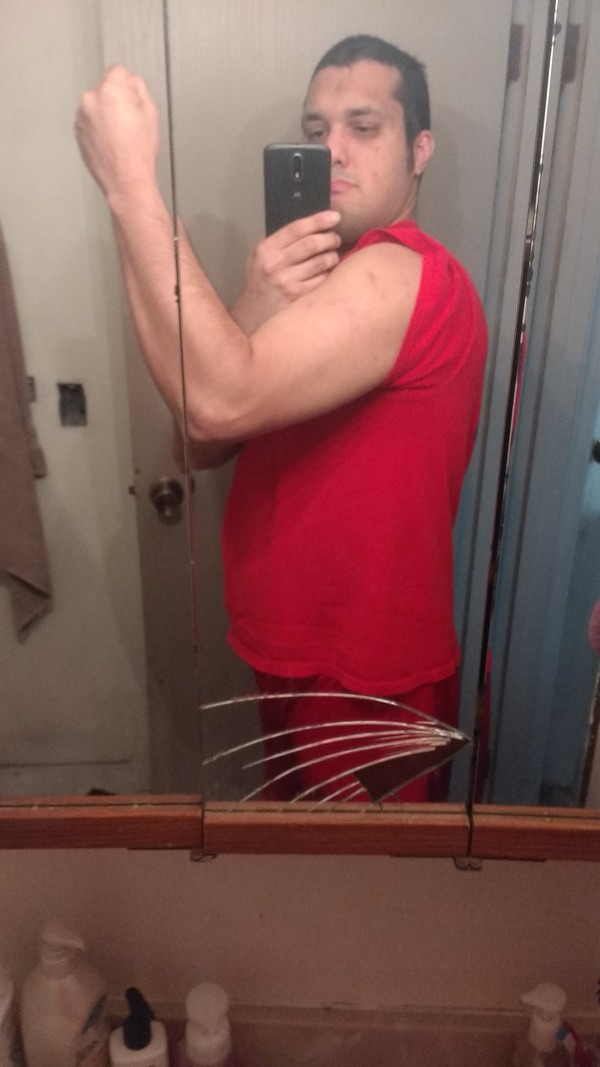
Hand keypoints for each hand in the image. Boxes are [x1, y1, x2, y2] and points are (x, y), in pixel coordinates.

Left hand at [74, 66, 158, 200]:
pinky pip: (89, 121)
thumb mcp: (151, 113)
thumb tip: (132, 83)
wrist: (125, 180)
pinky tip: (111, 141)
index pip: (118, 71)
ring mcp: (81, 117)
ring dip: (105, 113)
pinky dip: (98, 127)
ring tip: (120, 135)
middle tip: (129, 121)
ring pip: (96, 105)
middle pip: (105, 88)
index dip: (129, 85)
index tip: (133, 99)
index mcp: (110, 91)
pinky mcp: (78, 132)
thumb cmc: (138, 151)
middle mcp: (90, 100)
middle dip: (116, 99)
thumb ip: (140, 88)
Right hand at [231, 210, 341, 332]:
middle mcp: (275, 265)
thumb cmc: (261, 282)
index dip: (318, 220)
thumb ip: (279, 242)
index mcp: (266, 250)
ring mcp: (288, 283)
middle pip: (312, 244)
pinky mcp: (299, 298)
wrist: (253, 314)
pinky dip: (330, 274)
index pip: (296, 229)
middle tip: (335, 239)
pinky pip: (323, 280)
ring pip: (322, 262)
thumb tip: (309, 223)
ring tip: (333, 255)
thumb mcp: (260, 258)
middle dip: (329, 238)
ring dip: (333, 256)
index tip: (334, 216)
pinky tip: (328, 273)